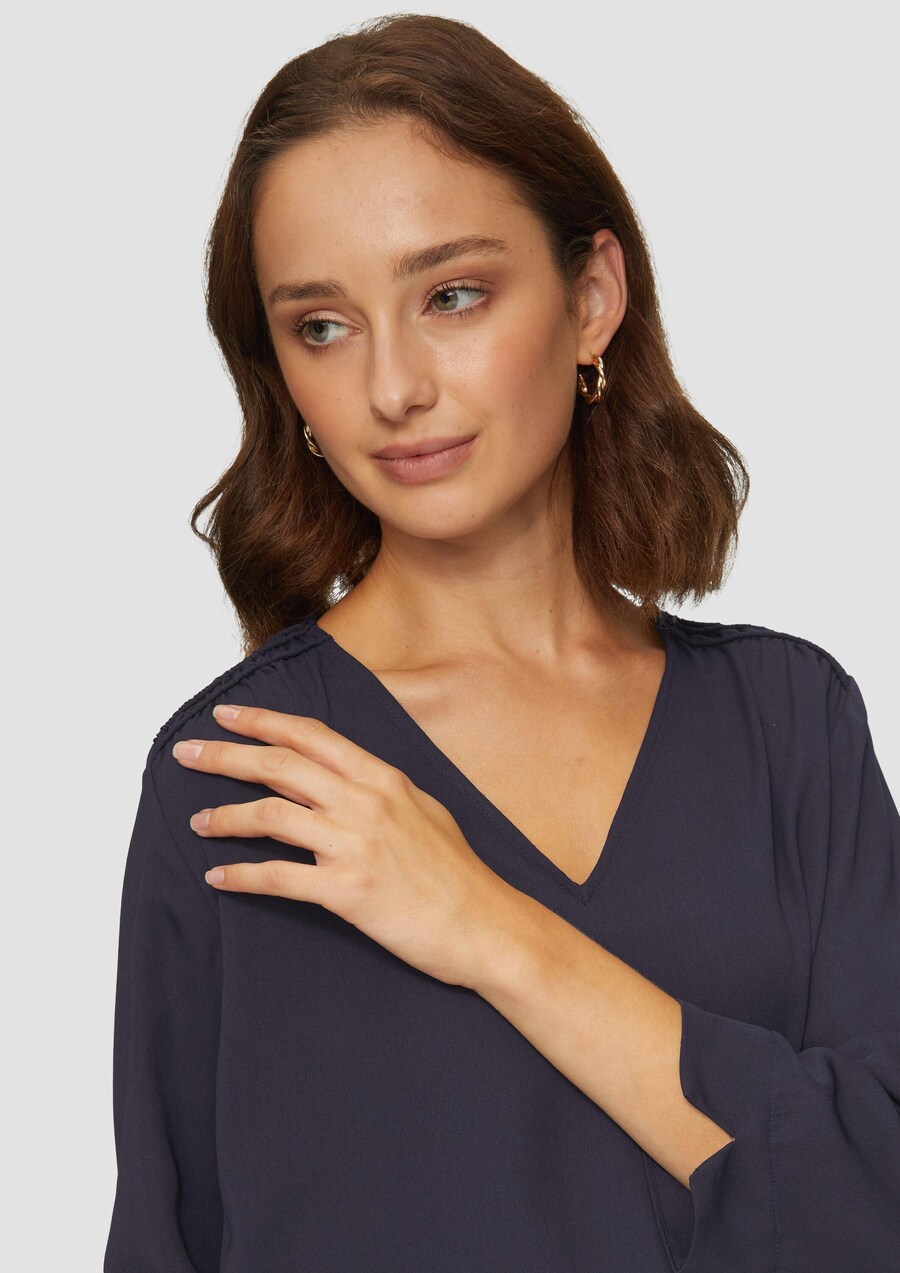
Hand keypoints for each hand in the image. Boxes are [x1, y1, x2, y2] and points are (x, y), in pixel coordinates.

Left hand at [171, 703, 512, 987]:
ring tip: (198, 822)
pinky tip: (218, 876)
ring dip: (225, 816)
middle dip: (226, 756)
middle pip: (279, 766)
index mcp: (382, 777)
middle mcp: (365, 802)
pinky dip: (241, 875)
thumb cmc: (457, 872)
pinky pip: (278, 877)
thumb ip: (381, 787)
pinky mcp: (347, 891)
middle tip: (186, 753)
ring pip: (271, 816)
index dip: (262, 721)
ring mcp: (355, 845)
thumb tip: (347, 774)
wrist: (485, 924)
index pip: (310, 736)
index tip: (226, 717)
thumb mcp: (425, 808)